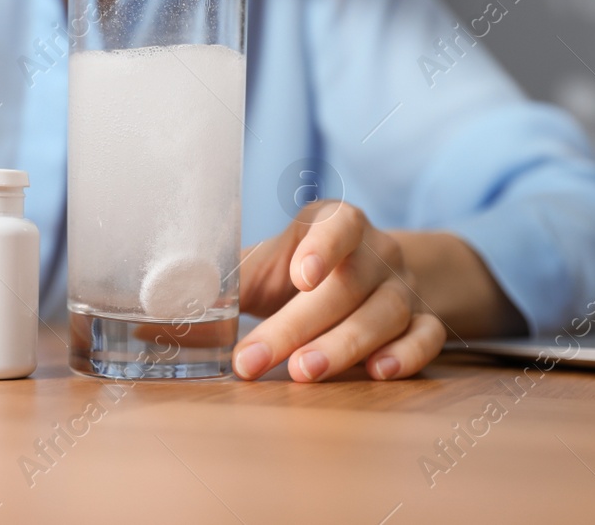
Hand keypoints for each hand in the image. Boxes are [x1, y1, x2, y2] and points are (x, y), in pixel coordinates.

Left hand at [231, 201, 444, 382]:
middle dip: (297, 326)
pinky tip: (378, 373)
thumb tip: (168, 306)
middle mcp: (378, 251)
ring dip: (343, 346)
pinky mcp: (424, 321)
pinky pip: (427, 338)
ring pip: (385, 314)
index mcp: (337, 222)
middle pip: (347, 286)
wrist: (361, 279)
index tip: (300, 276)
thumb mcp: (264, 266)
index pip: (340, 225)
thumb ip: (228, 282)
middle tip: (255, 359)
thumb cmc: (296, 272)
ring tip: (303, 373)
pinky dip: (407, 355)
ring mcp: (405, 287)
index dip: (324, 247)